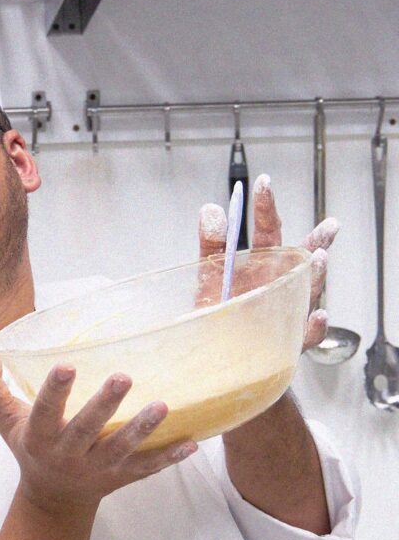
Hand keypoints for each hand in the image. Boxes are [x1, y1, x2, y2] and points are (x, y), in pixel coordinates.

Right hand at [0, 351, 196, 513]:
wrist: (53, 499)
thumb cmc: (30, 448)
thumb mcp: (7, 421)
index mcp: (40, 438)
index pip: (45, 412)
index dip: (55, 391)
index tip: (67, 366)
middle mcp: (67, 456)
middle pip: (86, 430)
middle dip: (104, 405)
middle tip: (123, 377)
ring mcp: (96, 469)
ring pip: (121, 449)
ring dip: (142, 429)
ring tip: (162, 406)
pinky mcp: (120, 478)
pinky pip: (146, 469)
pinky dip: (169, 458)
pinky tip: (191, 443)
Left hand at [198, 172, 335, 353]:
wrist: (216, 356)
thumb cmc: (219, 312)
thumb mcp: (210, 277)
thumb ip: (212, 245)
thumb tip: (212, 210)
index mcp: (260, 262)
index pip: (267, 230)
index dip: (265, 207)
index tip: (263, 183)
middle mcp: (279, 282)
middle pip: (302, 258)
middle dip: (317, 241)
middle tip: (329, 226)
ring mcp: (287, 309)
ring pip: (309, 291)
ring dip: (317, 275)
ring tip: (320, 260)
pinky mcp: (288, 340)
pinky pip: (305, 334)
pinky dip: (313, 326)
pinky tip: (317, 315)